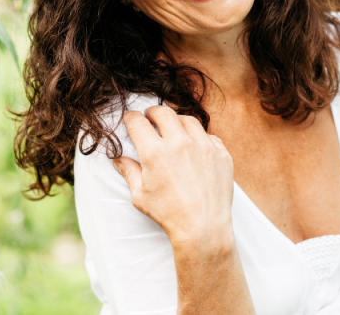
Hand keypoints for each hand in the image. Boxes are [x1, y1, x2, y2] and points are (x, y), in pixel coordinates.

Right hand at [113, 105, 234, 250]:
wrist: (203, 228)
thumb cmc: (169, 214)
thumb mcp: (140, 195)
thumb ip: (129, 172)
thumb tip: (118, 159)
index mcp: (155, 153)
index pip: (137, 122)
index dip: (130, 118)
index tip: (130, 119)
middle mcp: (179, 143)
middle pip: (163, 112)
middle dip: (152, 112)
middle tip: (150, 118)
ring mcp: (203, 146)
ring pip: (187, 120)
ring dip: (176, 122)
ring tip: (172, 130)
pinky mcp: (220, 153)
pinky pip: (208, 136)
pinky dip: (198, 138)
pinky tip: (193, 147)